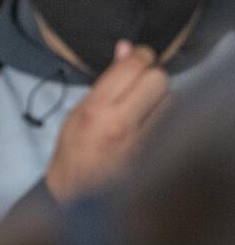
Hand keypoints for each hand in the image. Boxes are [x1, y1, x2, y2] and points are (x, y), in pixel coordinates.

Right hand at [46, 42, 168, 201]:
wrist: (77, 195)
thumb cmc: (73, 152)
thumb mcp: (78, 112)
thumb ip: (106, 82)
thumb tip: (127, 48)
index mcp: (95, 111)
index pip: (134, 66)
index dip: (139, 56)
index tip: (137, 59)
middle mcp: (120, 124)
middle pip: (159, 79)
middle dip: (151, 77)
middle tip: (139, 86)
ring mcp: (141, 141)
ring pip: (171, 99)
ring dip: (160, 99)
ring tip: (142, 111)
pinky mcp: (154, 153)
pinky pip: (171, 122)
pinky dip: (164, 118)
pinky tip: (149, 126)